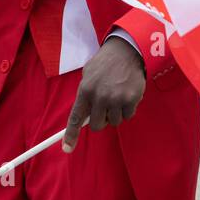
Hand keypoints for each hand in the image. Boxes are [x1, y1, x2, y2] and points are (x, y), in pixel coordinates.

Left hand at [63, 36, 146, 151]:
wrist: (128, 50)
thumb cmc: (106, 63)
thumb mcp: (88, 74)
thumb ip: (85, 95)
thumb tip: (83, 116)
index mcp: (85, 90)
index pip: (76, 118)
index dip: (71, 135)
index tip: (67, 148)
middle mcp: (100, 97)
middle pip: (97, 125)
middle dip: (100, 120)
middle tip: (104, 109)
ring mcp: (116, 99)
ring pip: (114, 122)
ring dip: (115, 114)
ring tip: (117, 97)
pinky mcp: (131, 100)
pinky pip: (128, 116)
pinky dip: (127, 109)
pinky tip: (127, 95)